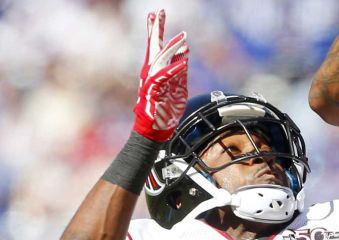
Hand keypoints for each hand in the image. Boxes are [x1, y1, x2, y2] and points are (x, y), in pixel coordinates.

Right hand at [133, 10, 188, 141]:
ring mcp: (151, 80)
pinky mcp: (154, 90)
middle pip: (154, 46)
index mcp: (156, 70)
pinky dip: (175, 68)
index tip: (157, 13)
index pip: (156, 46)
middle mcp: (151, 72)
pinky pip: (165, 76)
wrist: (156, 127)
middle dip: (157, 28)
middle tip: (159, 11)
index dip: (156, 29)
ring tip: (184, 36)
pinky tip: (184, 61)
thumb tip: (186, 52)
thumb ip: (180, 68)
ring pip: (161, 58)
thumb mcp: (178, 85)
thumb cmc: (166, 109)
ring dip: (173, 47)